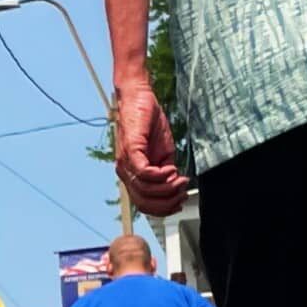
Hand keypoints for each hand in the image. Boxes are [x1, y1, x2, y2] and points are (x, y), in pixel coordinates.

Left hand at [114, 85, 190, 217]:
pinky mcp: (131, 149)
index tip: (180, 201)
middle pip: (143, 202)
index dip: (163, 208)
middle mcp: (125, 171)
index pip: (143, 203)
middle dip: (167, 203)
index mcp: (132, 174)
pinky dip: (160, 176)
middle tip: (182, 193)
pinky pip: (143, 172)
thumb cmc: (149, 123)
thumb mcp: (163, 153)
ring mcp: (126, 161)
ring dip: (167, 189)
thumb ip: (166, 172)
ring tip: (180, 180)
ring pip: (145, 190)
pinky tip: (171, 169)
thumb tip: (175, 186)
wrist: (139, 97)